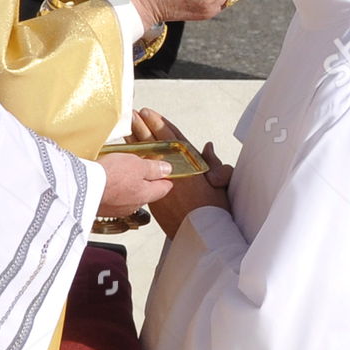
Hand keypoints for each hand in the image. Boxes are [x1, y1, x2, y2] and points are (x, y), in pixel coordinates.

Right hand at [97, 153, 172, 217]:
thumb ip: (152, 168)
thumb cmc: (110, 177)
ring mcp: (117, 210)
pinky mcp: (102, 210)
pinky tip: (106, 183)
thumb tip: (166, 170)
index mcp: (146, 195)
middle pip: (145, 193)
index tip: (165, 173)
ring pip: (128, 197)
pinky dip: (113, 192)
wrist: (82, 189)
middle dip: (145, 182)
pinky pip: (113, 200)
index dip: (165, 179)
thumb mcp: (137, 165)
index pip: (163, 188)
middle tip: (142, 169)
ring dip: (127, 187)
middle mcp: (133, 206)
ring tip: (121, 174)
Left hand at [133, 109, 232, 234]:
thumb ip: (215, 164)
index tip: (148, 113)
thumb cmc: (215, 211)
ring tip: (127, 129)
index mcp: (187, 166)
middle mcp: (171, 173)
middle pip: (153, 145)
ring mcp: (159, 185)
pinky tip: (129, 157)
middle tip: (132, 115)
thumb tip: (207, 147)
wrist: (203, 236)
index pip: (170, 139)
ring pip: (145, 160)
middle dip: (142, 129)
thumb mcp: (222, 184)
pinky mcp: (153, 199)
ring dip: (135, 143)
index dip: (158, 124)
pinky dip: (135, 164)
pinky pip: (141, 176)